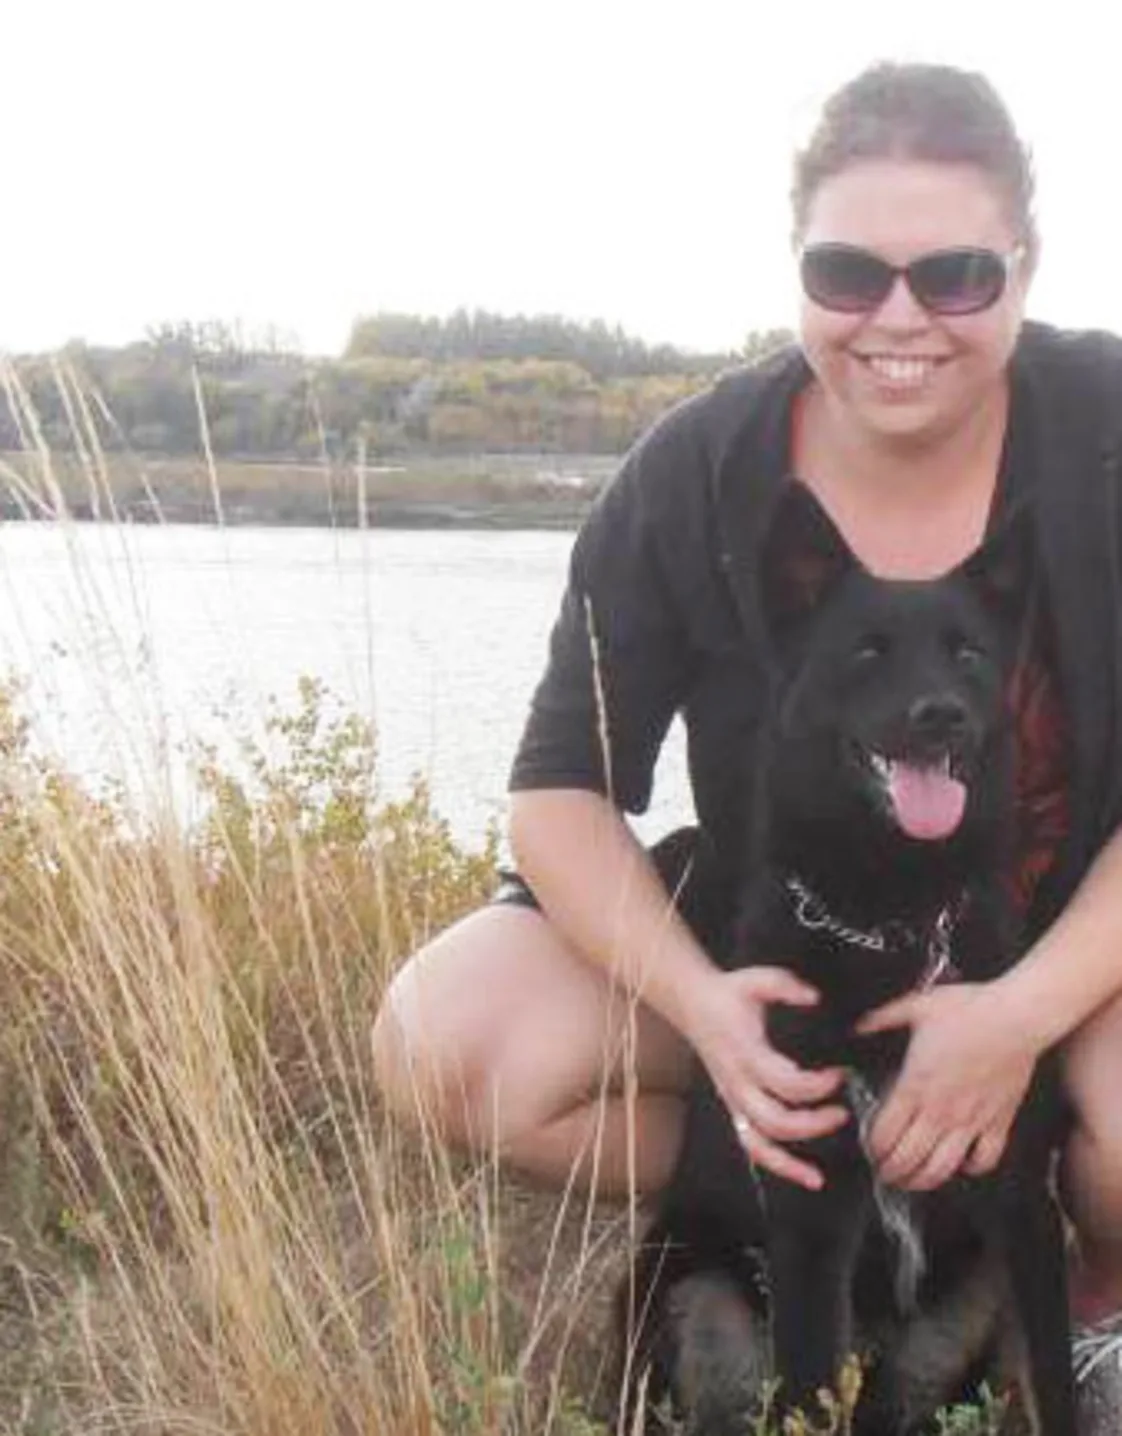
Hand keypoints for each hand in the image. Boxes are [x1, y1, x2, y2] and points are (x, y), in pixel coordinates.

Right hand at [682, 967, 847, 1190]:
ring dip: (789, 1163)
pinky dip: (774, 1165)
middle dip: (812, 1125)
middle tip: (842, 1113)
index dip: (817, 1085)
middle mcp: (737, 1082)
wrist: (692, 1003)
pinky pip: (751, 1145)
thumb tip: (813, 997)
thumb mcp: (758, 979)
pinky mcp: (733, 1107)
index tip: (840, 1074)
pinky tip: (800, 1175)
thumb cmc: (728, 993)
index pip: (785, 1082)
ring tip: (818, 1175)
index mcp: (745, 1052)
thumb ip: (787, 986)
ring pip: (758, 1144)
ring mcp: (732, 1099)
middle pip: (775, 1121)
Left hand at [856, 983, 1041, 1190]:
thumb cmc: (969, 1009)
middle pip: (908, 1158)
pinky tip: (964, 1165)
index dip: (873, 1148)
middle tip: (885, 1175)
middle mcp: (940, 1109)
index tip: (870, 1150)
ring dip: (924, 1181)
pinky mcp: (998, 1121)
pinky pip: (985, 1158)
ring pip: (942, 1167)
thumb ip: (882, 1018)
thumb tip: (861, 1026)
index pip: (885, 1133)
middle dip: (892, 1172)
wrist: (1015, 1017)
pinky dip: (973, 1168)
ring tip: (914, 1182)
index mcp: (915, 1084)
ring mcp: (970, 1120)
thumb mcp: (914, 1006)